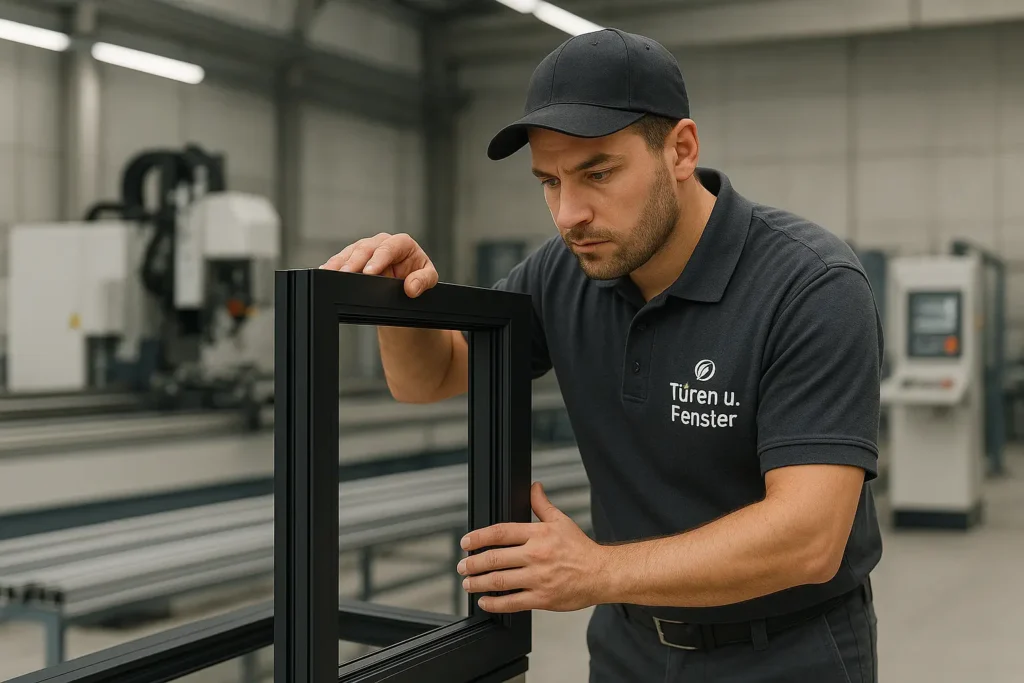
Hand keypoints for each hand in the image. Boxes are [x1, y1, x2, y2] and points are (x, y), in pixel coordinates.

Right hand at [320, 232, 437, 297]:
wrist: (406, 284)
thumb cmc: (418, 276)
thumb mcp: (429, 279)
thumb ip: (423, 281)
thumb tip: (412, 287)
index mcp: (402, 243)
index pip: (389, 247)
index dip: (378, 259)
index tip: (369, 272)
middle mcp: (382, 242)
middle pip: (365, 248)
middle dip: (354, 261)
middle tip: (345, 274)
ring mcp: (366, 249)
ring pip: (350, 252)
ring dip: (339, 263)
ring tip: (330, 272)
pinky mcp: (354, 258)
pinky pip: (342, 260)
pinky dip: (333, 265)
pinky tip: (326, 271)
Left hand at [457, 482, 608, 612]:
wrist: (602, 574)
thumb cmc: (581, 549)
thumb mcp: (561, 521)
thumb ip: (542, 505)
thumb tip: (534, 487)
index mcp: (538, 534)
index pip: (501, 533)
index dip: (479, 537)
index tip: (466, 542)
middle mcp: (535, 555)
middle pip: (495, 558)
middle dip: (473, 562)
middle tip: (462, 565)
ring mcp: (538, 578)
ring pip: (499, 580)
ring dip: (478, 582)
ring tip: (467, 583)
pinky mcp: (542, 598)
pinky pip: (512, 602)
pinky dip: (495, 602)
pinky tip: (485, 601)